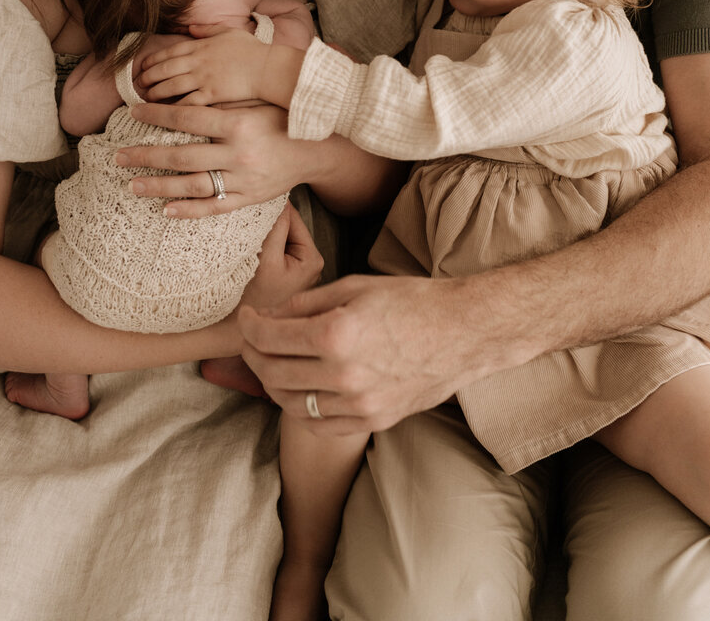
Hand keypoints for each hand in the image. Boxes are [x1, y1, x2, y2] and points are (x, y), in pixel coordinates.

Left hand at [116, 100, 326, 217]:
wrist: (317, 149)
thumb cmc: (283, 119)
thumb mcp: (254, 103)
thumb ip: (221, 102)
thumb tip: (182, 96)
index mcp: (239, 123)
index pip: (187, 119)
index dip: (157, 116)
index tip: (133, 112)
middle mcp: (239, 153)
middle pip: (182, 156)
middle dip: (146, 156)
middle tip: (119, 156)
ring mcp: (243, 180)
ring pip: (192, 185)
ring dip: (158, 186)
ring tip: (132, 185)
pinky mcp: (249, 198)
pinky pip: (214, 207)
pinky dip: (188, 211)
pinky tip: (165, 209)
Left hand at [138, 31, 267, 104]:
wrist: (267, 67)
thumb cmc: (251, 49)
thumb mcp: (229, 31)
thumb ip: (207, 29)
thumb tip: (190, 26)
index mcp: (201, 46)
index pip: (169, 52)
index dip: (153, 59)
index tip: (142, 66)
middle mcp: (198, 61)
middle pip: (165, 69)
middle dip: (149, 77)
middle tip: (139, 84)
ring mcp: (203, 78)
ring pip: (171, 86)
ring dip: (155, 93)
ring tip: (146, 99)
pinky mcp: (211, 95)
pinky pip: (187, 102)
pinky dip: (173, 107)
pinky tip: (164, 112)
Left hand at [238, 274, 474, 434]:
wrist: (463, 332)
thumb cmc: (412, 301)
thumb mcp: (355, 287)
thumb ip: (307, 302)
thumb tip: (271, 316)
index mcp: (336, 333)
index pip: (269, 336)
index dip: (248, 325)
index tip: (246, 317)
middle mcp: (343, 374)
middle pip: (272, 371)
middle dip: (253, 353)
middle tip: (251, 339)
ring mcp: (359, 403)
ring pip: (290, 402)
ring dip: (272, 382)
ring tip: (272, 363)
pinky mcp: (372, 420)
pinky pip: (319, 423)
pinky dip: (300, 407)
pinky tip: (300, 388)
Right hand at [239, 201, 322, 311]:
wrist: (229, 331)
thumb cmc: (249, 298)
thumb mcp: (266, 257)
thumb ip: (276, 224)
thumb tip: (279, 197)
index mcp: (313, 259)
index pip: (293, 218)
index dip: (271, 208)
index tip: (253, 203)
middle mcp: (310, 266)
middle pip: (286, 228)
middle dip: (267, 224)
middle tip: (245, 227)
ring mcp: (296, 272)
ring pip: (276, 239)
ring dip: (261, 236)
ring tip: (245, 246)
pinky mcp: (281, 278)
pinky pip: (270, 252)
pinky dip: (258, 248)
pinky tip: (245, 257)